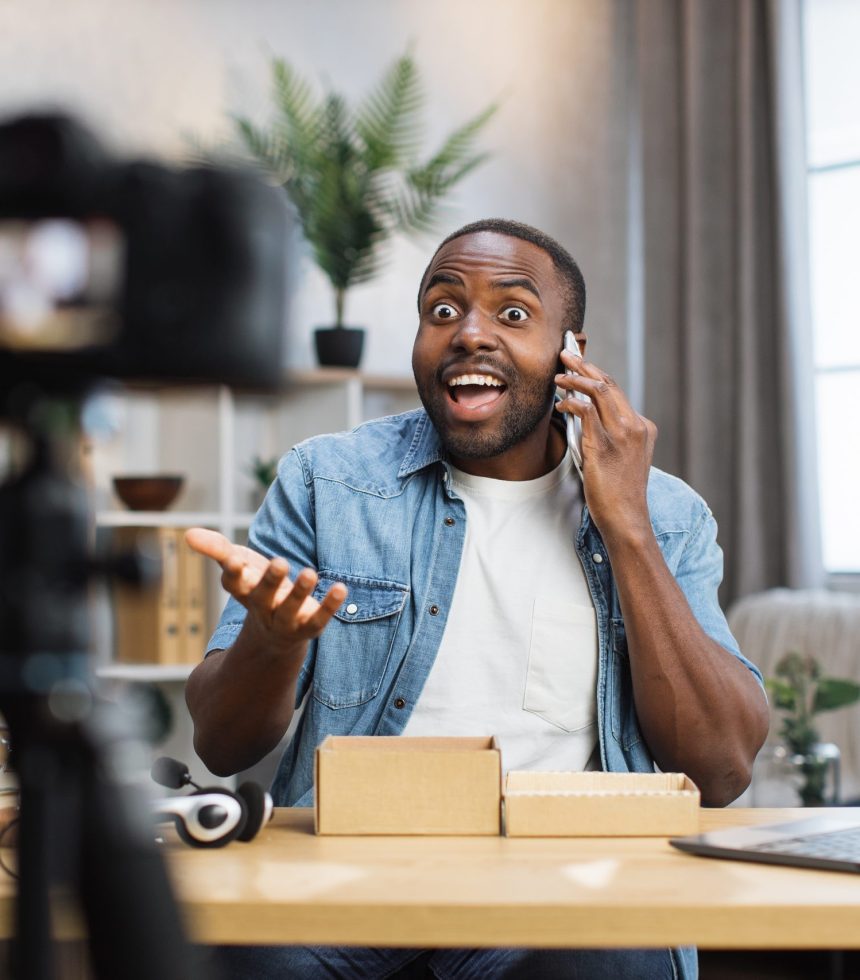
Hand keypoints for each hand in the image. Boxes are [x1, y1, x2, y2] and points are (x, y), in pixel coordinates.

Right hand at [184, 528, 347, 648]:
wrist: (278, 630)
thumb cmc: (256, 585)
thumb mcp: (238, 563)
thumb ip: (216, 548)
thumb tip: (188, 534)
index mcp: (243, 592)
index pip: (234, 584)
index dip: (234, 573)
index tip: (234, 559)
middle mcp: (262, 608)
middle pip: (263, 597)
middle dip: (270, 582)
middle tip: (280, 562)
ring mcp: (285, 621)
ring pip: (290, 610)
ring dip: (299, 592)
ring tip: (309, 572)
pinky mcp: (308, 627)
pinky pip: (319, 620)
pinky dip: (329, 605)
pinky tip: (341, 588)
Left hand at [555, 346, 656, 539]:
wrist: (627, 518)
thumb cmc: (619, 494)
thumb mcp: (621, 459)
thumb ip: (608, 437)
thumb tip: (582, 418)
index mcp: (643, 428)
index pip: (617, 393)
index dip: (596, 375)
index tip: (580, 365)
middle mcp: (636, 426)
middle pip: (609, 384)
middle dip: (585, 365)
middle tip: (566, 353)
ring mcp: (622, 434)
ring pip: (599, 390)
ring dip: (575, 378)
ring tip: (559, 373)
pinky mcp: (604, 444)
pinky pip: (586, 411)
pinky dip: (571, 401)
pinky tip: (560, 403)